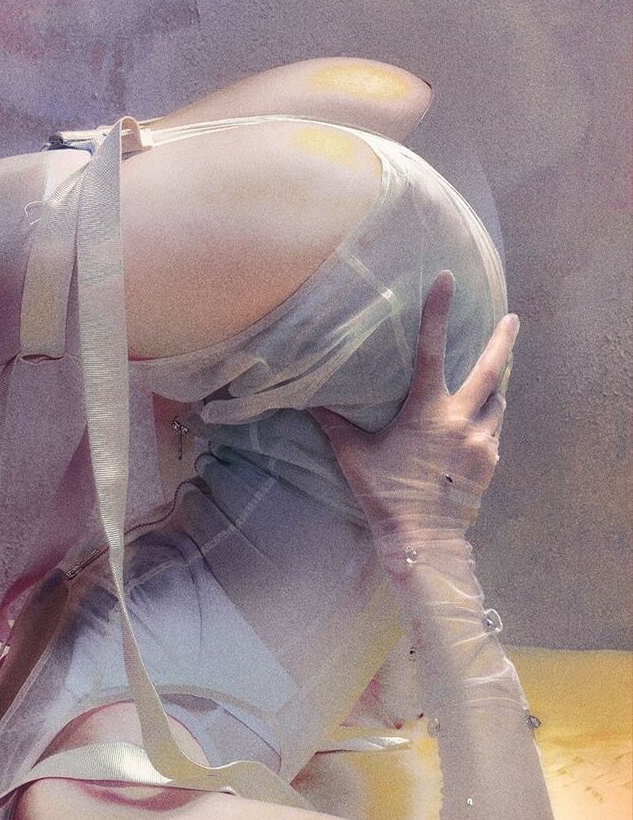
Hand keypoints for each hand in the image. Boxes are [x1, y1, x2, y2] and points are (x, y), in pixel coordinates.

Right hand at [308, 271, 516, 558]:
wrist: (424, 539)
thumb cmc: (384, 493)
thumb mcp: (354, 455)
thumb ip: (335, 424)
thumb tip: (307, 401)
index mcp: (427, 411)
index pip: (431, 350)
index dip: (437, 312)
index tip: (447, 280)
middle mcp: (462, 420)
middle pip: (490, 370)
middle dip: (502, 342)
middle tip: (512, 318)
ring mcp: (482, 442)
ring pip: (496, 402)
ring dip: (491, 390)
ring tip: (486, 383)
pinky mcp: (491, 462)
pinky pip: (494, 430)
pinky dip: (486, 421)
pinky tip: (475, 425)